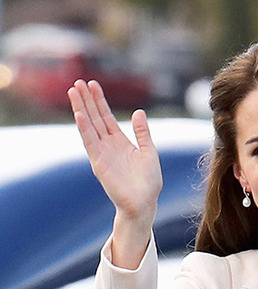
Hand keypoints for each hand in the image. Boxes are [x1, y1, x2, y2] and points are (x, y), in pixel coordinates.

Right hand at [67, 79, 161, 225]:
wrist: (144, 203)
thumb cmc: (149, 182)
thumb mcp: (149, 152)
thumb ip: (142, 133)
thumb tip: (138, 112)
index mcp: (120, 142)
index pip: (106, 117)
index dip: (100, 101)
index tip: (93, 84)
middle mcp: (108, 146)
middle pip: (95, 118)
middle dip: (87, 100)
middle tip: (78, 81)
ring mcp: (102, 154)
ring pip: (89, 126)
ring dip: (81, 109)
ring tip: (73, 91)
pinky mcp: (99, 164)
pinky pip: (90, 143)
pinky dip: (84, 129)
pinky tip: (79, 114)